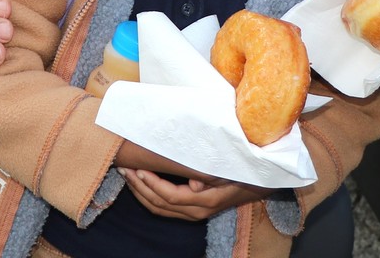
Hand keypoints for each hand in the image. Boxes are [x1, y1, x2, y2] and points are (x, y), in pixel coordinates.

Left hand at [118, 168, 268, 220]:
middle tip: (123, 168)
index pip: (170, 196)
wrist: (256, 180)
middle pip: (160, 204)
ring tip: (126, 174)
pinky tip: (140, 182)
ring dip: (140, 191)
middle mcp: (196, 210)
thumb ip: (210, 176)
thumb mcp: (228, 170)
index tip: (139, 169)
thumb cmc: (240, 170)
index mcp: (203, 201)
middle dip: (139, 187)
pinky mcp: (191, 209)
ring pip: (159, 208)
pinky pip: (164, 208)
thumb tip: (193, 185)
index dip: (152, 184)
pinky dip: (149, 196)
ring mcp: (193, 212)